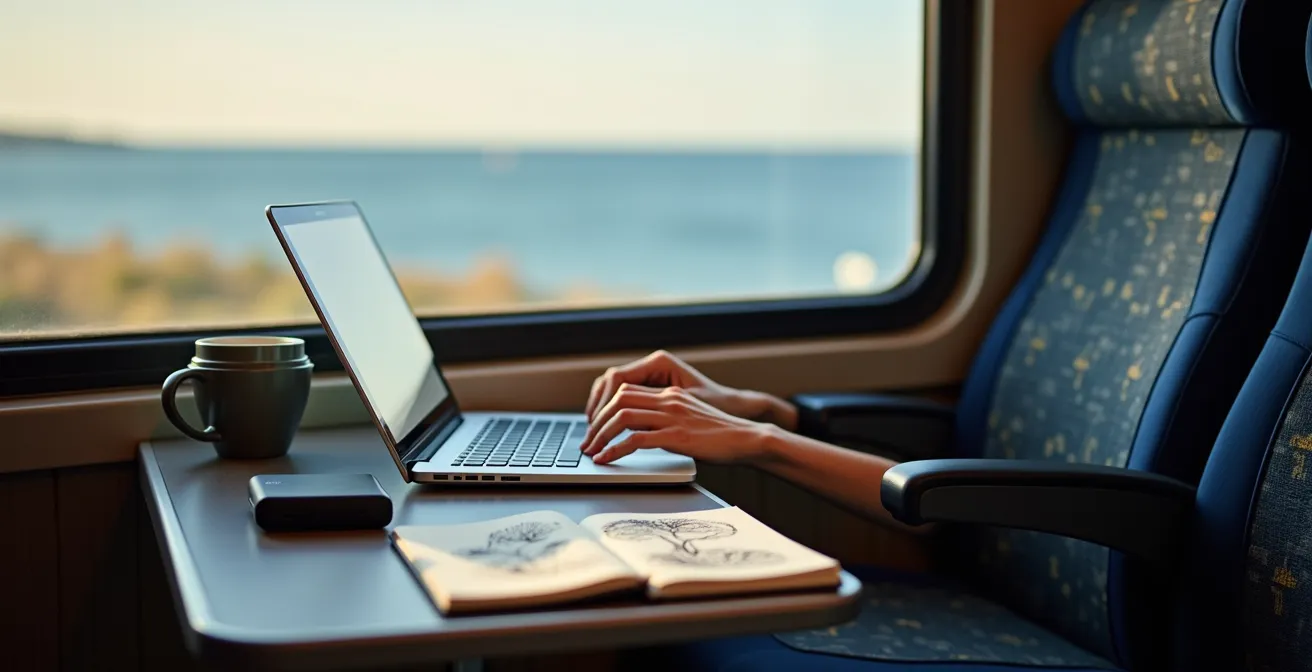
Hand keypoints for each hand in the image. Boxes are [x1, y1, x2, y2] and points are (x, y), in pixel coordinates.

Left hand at [581, 384, 775, 464]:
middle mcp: (668, 400)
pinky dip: (615, 450)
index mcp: (670, 394)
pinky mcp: (677, 436)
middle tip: (587, 442)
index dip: (604, 408)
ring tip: (592, 451)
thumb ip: (667, 420)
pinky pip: (636, 439)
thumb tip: (643, 433)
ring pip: (622, 417)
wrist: (748, 438)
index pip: (626, 391)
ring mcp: (672, 416)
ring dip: (601, 435)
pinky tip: (607, 459)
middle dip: (596, 422)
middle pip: (618, 401)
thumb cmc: (722, 435)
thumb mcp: (690, 419)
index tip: (596, 428)